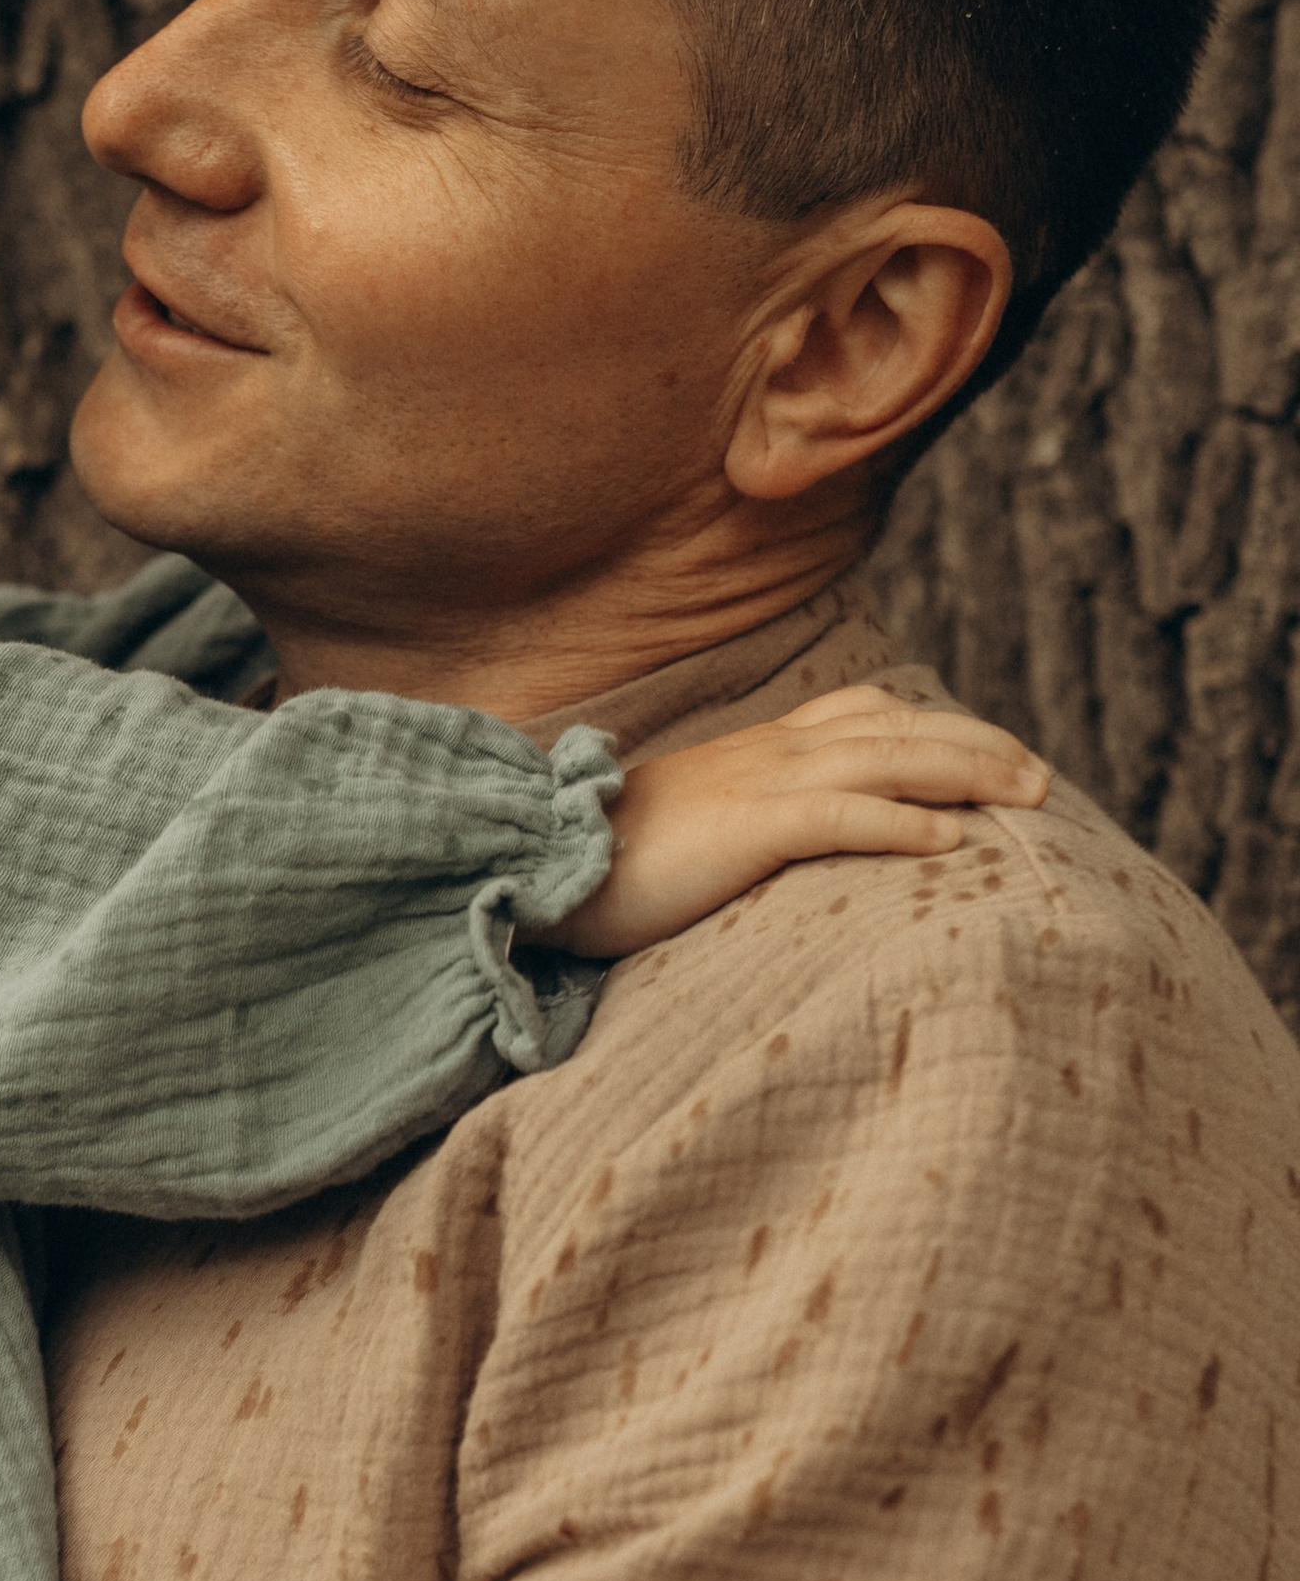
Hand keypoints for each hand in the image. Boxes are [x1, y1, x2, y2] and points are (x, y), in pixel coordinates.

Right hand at [562, 683, 1049, 959]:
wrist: (536, 863)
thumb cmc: (604, 865)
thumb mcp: (694, 833)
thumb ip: (745, 828)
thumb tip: (780, 853)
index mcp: (757, 751)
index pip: (867, 715)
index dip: (939, 728)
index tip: (997, 755)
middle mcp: (769, 752)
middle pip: (899, 727)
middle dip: (980, 744)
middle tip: (1044, 778)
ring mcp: (758, 783)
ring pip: (889, 758)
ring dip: (969, 772)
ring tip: (1031, 797)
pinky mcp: (745, 827)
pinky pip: (842, 816)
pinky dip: (904, 822)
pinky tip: (953, 842)